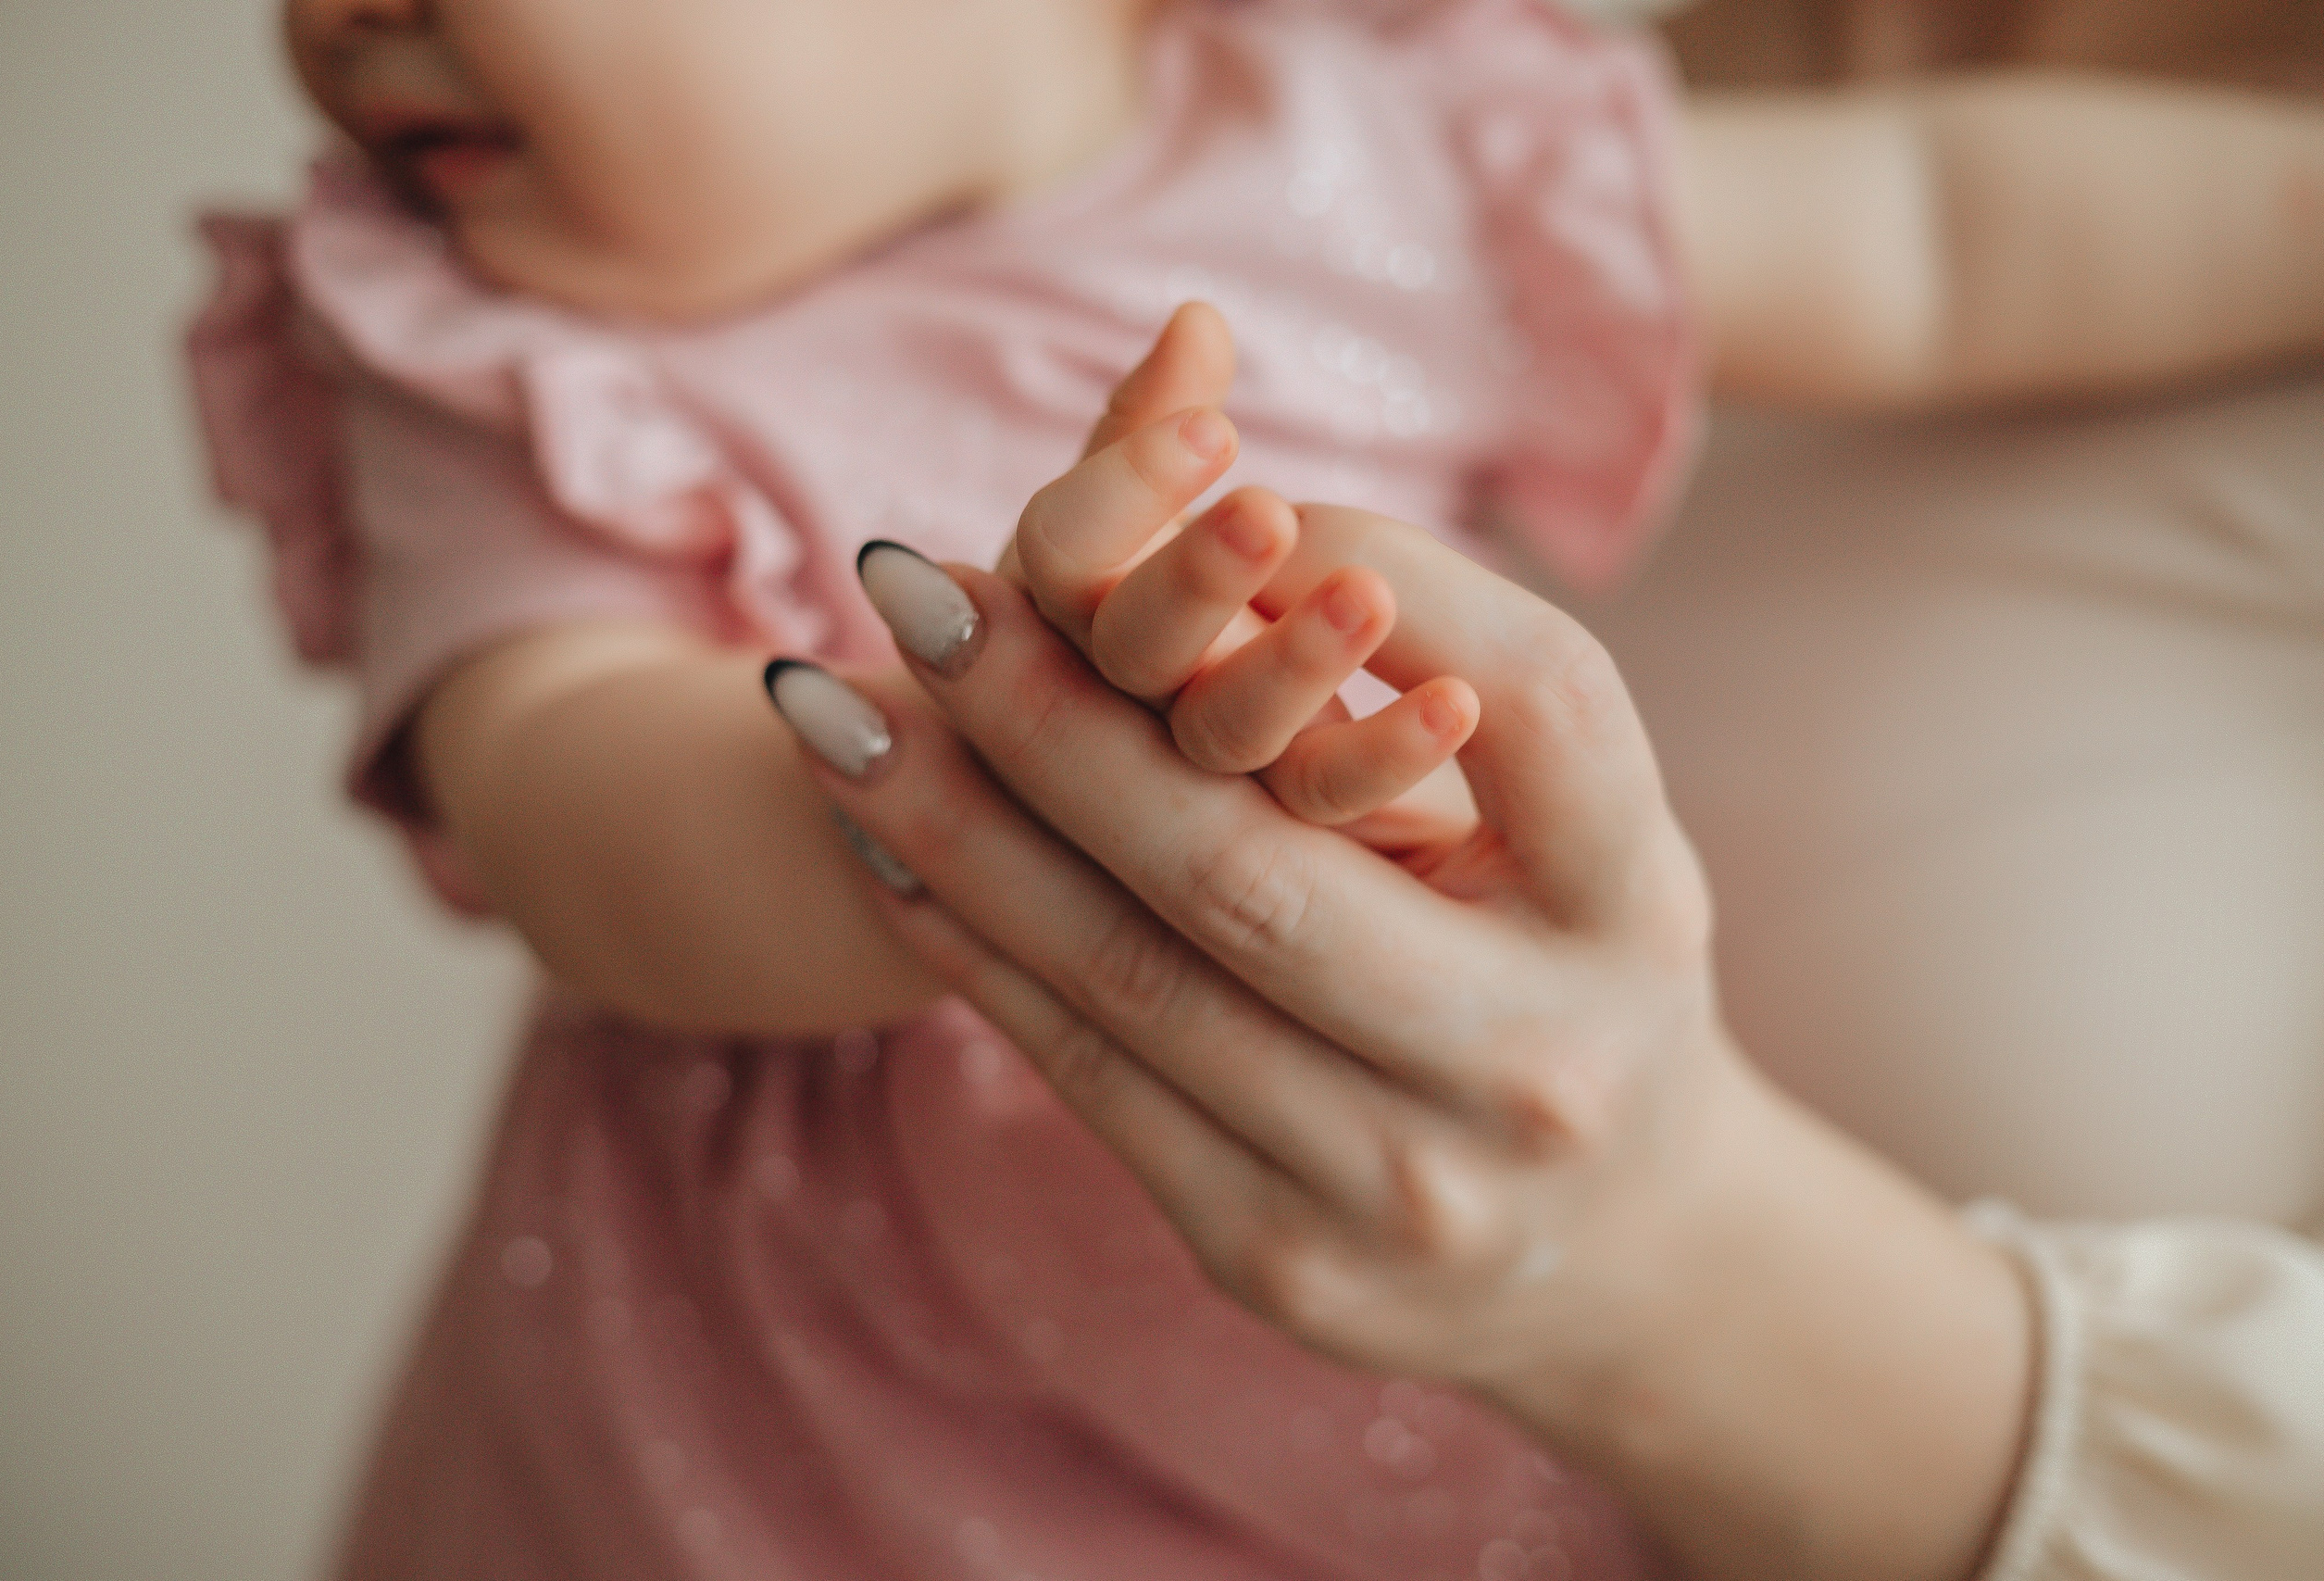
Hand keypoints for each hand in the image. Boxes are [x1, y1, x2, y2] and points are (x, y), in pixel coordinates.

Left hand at [766, 517, 2029, 1580]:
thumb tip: (1246, 529)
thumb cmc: (1576, 971)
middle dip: (1045, 718)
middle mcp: (1532, 1067)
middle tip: (905, 585)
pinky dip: (976, 950)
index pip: (1519, 687)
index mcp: (1636, 906)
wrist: (1622, 1256)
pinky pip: (1092, 1082)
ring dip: (953, 832)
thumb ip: (1457, 671)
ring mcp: (1397, 1191)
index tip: (1159, 494)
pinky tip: (884, 849)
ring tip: (828, 710)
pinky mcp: (1276, 1261)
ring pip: (1129, 982)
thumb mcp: (1585, 823)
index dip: (1340, 578)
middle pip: (1245, 872)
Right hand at [990, 303, 1478, 828]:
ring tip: (1366, 597)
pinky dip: (1381, 755)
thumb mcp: (1131, 535)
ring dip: (1288, 668)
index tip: (1209, 425)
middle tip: (1266, 514)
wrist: (1162, 855)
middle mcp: (1096, 720)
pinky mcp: (1281, 863)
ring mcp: (1177, 805)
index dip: (1121, 489)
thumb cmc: (1132, 648)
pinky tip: (1456, 703)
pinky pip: (1321, 814)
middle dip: (1192, 580)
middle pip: (1125, 658)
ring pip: (1217, 746)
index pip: (1063, 554)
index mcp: (1049, 622)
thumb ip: (1152, 437)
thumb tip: (1199, 320)